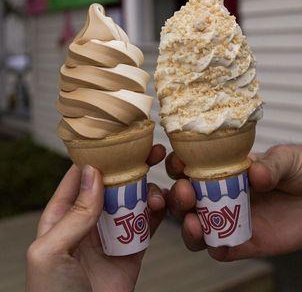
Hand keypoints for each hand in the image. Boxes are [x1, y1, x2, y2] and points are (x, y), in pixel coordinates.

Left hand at [26, 145, 166, 291]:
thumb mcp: (51, 251)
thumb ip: (74, 214)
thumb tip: (92, 174)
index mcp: (63, 215)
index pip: (80, 176)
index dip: (99, 155)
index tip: (119, 138)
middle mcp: (89, 219)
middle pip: (113, 183)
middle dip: (132, 165)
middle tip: (151, 151)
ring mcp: (112, 232)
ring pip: (133, 200)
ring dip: (148, 189)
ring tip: (158, 187)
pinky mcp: (132, 248)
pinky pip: (147, 223)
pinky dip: (157, 212)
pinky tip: (162, 204)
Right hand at [166, 144, 301, 260]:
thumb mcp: (288, 159)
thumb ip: (271, 165)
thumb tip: (255, 174)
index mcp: (226, 169)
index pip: (193, 167)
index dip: (179, 166)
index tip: (178, 164)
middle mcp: (224, 195)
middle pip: (189, 200)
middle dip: (178, 198)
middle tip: (185, 193)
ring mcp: (234, 219)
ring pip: (199, 228)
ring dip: (188, 227)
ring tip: (192, 222)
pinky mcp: (248, 242)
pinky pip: (223, 249)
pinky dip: (213, 247)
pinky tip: (213, 242)